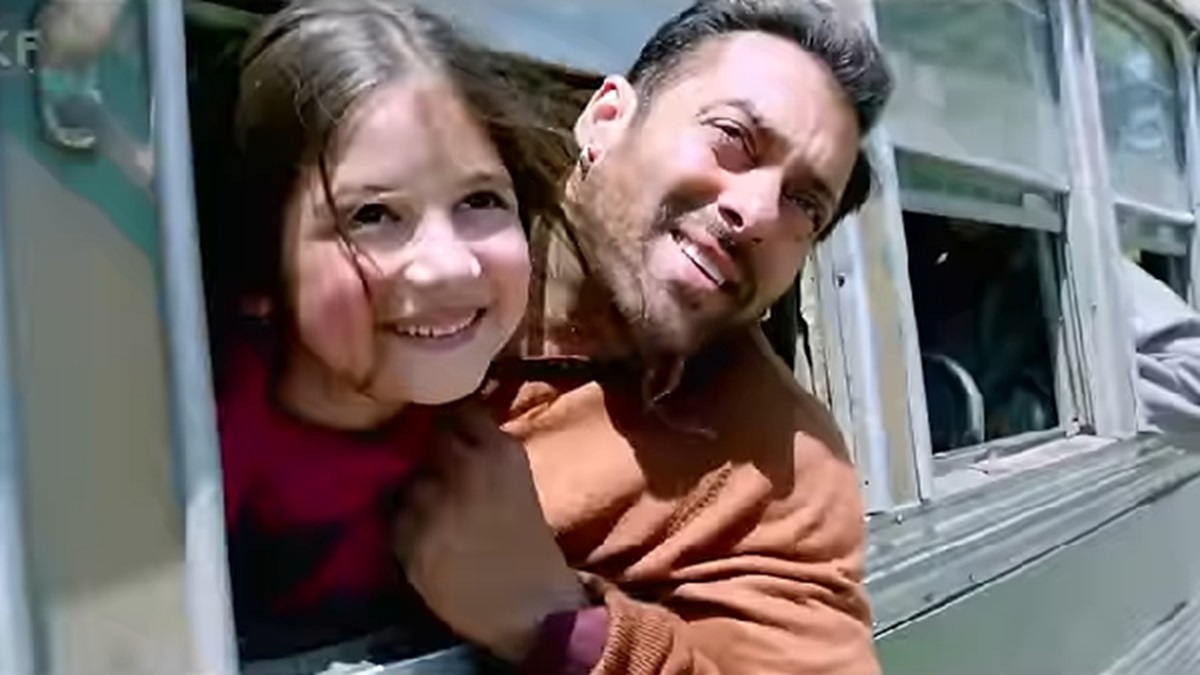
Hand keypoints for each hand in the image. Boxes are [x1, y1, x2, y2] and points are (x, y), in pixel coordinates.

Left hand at [395, 400, 587, 661]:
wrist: (530, 606)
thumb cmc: (528, 543)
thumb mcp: (515, 479)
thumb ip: (483, 450)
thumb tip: (446, 428)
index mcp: (499, 452)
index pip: (457, 410)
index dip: (448, 421)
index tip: (445, 430)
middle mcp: (463, 470)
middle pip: (425, 439)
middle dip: (426, 451)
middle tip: (432, 472)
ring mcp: (433, 505)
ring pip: (406, 480)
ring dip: (412, 491)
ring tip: (428, 510)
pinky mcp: (410, 540)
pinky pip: (392, 518)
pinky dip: (402, 524)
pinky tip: (423, 537)